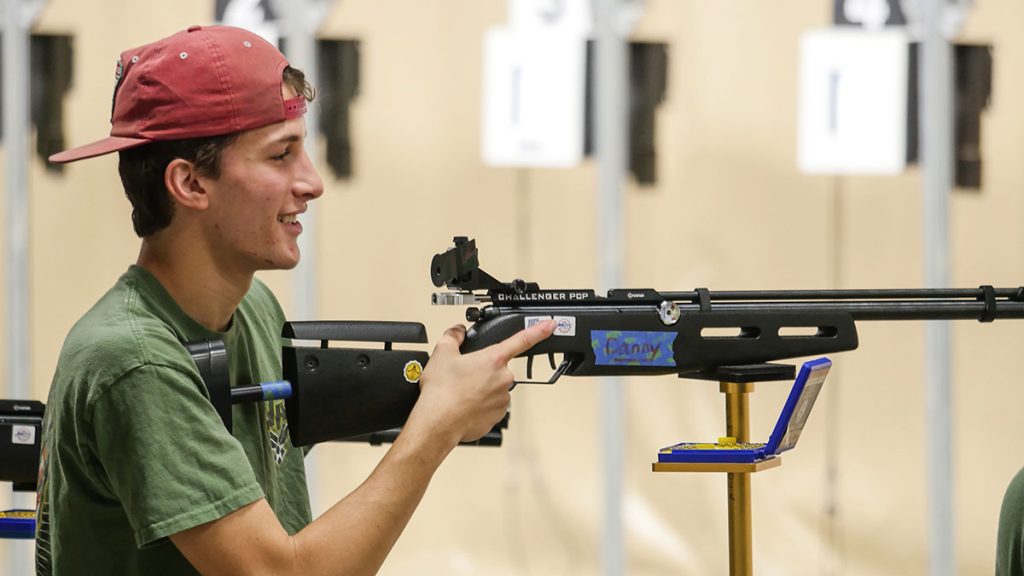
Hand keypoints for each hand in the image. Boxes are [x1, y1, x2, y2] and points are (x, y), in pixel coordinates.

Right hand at [410, 319, 555, 444]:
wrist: (438, 423)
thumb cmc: (442, 392)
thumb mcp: (442, 353)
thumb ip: (453, 336)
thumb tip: (457, 332)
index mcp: (494, 359)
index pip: (522, 339)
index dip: (539, 330)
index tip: (550, 326)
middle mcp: (503, 379)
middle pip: (496, 368)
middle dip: (482, 371)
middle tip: (462, 377)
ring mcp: (502, 399)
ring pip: (492, 388)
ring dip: (480, 389)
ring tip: (459, 393)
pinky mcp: (497, 416)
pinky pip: (490, 406)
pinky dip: (478, 405)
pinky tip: (463, 405)